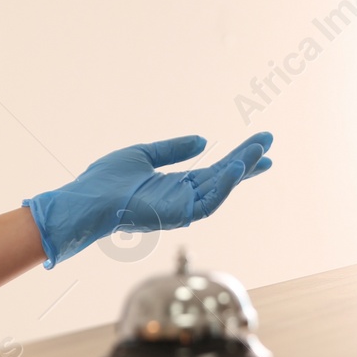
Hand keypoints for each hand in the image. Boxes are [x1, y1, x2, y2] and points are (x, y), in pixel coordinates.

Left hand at [25, 132, 273, 268]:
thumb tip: (202, 141)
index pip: (215, 171)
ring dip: (241, 170)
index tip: (260, 145)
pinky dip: (224, 187)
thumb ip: (173, 149)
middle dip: (248, 161)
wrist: (87, 198)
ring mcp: (181, 208)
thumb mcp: (144, 154)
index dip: (238, 159)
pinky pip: (208, 203)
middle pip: (223, 178)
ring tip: (258, 151)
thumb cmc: (107, 180)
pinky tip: (236, 169)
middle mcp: (183, 198)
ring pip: (221, 190)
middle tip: (268, 141)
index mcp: (177, 185)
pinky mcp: (176, 215)